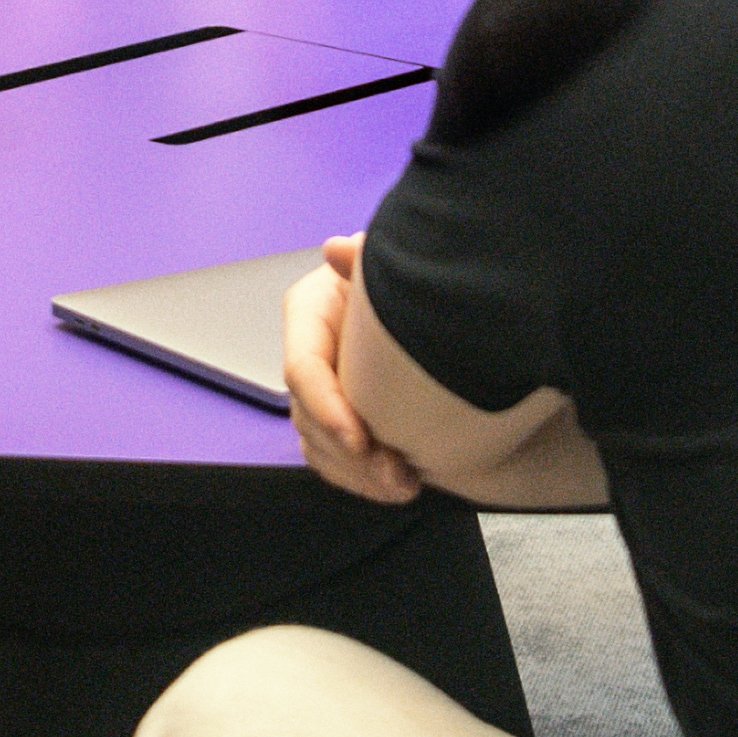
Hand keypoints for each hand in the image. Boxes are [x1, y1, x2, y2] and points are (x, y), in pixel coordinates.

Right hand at [283, 235, 418, 504]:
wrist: (434, 301)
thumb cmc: (402, 275)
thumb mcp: (383, 262)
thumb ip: (363, 256)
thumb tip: (336, 248)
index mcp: (308, 315)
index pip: (303, 370)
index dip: (327, 407)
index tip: (361, 439)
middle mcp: (309, 356)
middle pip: (310, 417)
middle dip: (350, 455)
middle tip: (396, 473)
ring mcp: (323, 391)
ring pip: (321, 446)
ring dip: (359, 475)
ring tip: (405, 486)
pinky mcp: (340, 418)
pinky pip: (336, 461)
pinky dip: (362, 481)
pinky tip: (397, 488)